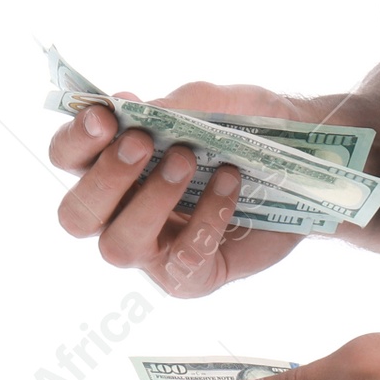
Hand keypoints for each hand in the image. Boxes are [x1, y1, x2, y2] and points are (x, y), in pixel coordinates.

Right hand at [49, 81, 319, 298]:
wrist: (311, 158)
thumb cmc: (250, 126)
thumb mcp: (215, 103)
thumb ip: (173, 107)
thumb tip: (131, 107)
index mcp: (116, 163)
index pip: (68, 157)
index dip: (75, 140)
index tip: (105, 116)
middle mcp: (123, 211)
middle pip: (76, 215)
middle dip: (105, 178)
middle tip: (142, 144)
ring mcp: (154, 249)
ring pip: (118, 247)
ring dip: (151, 201)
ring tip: (189, 162)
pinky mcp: (190, 276)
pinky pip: (182, 260)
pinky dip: (206, 218)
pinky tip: (232, 184)